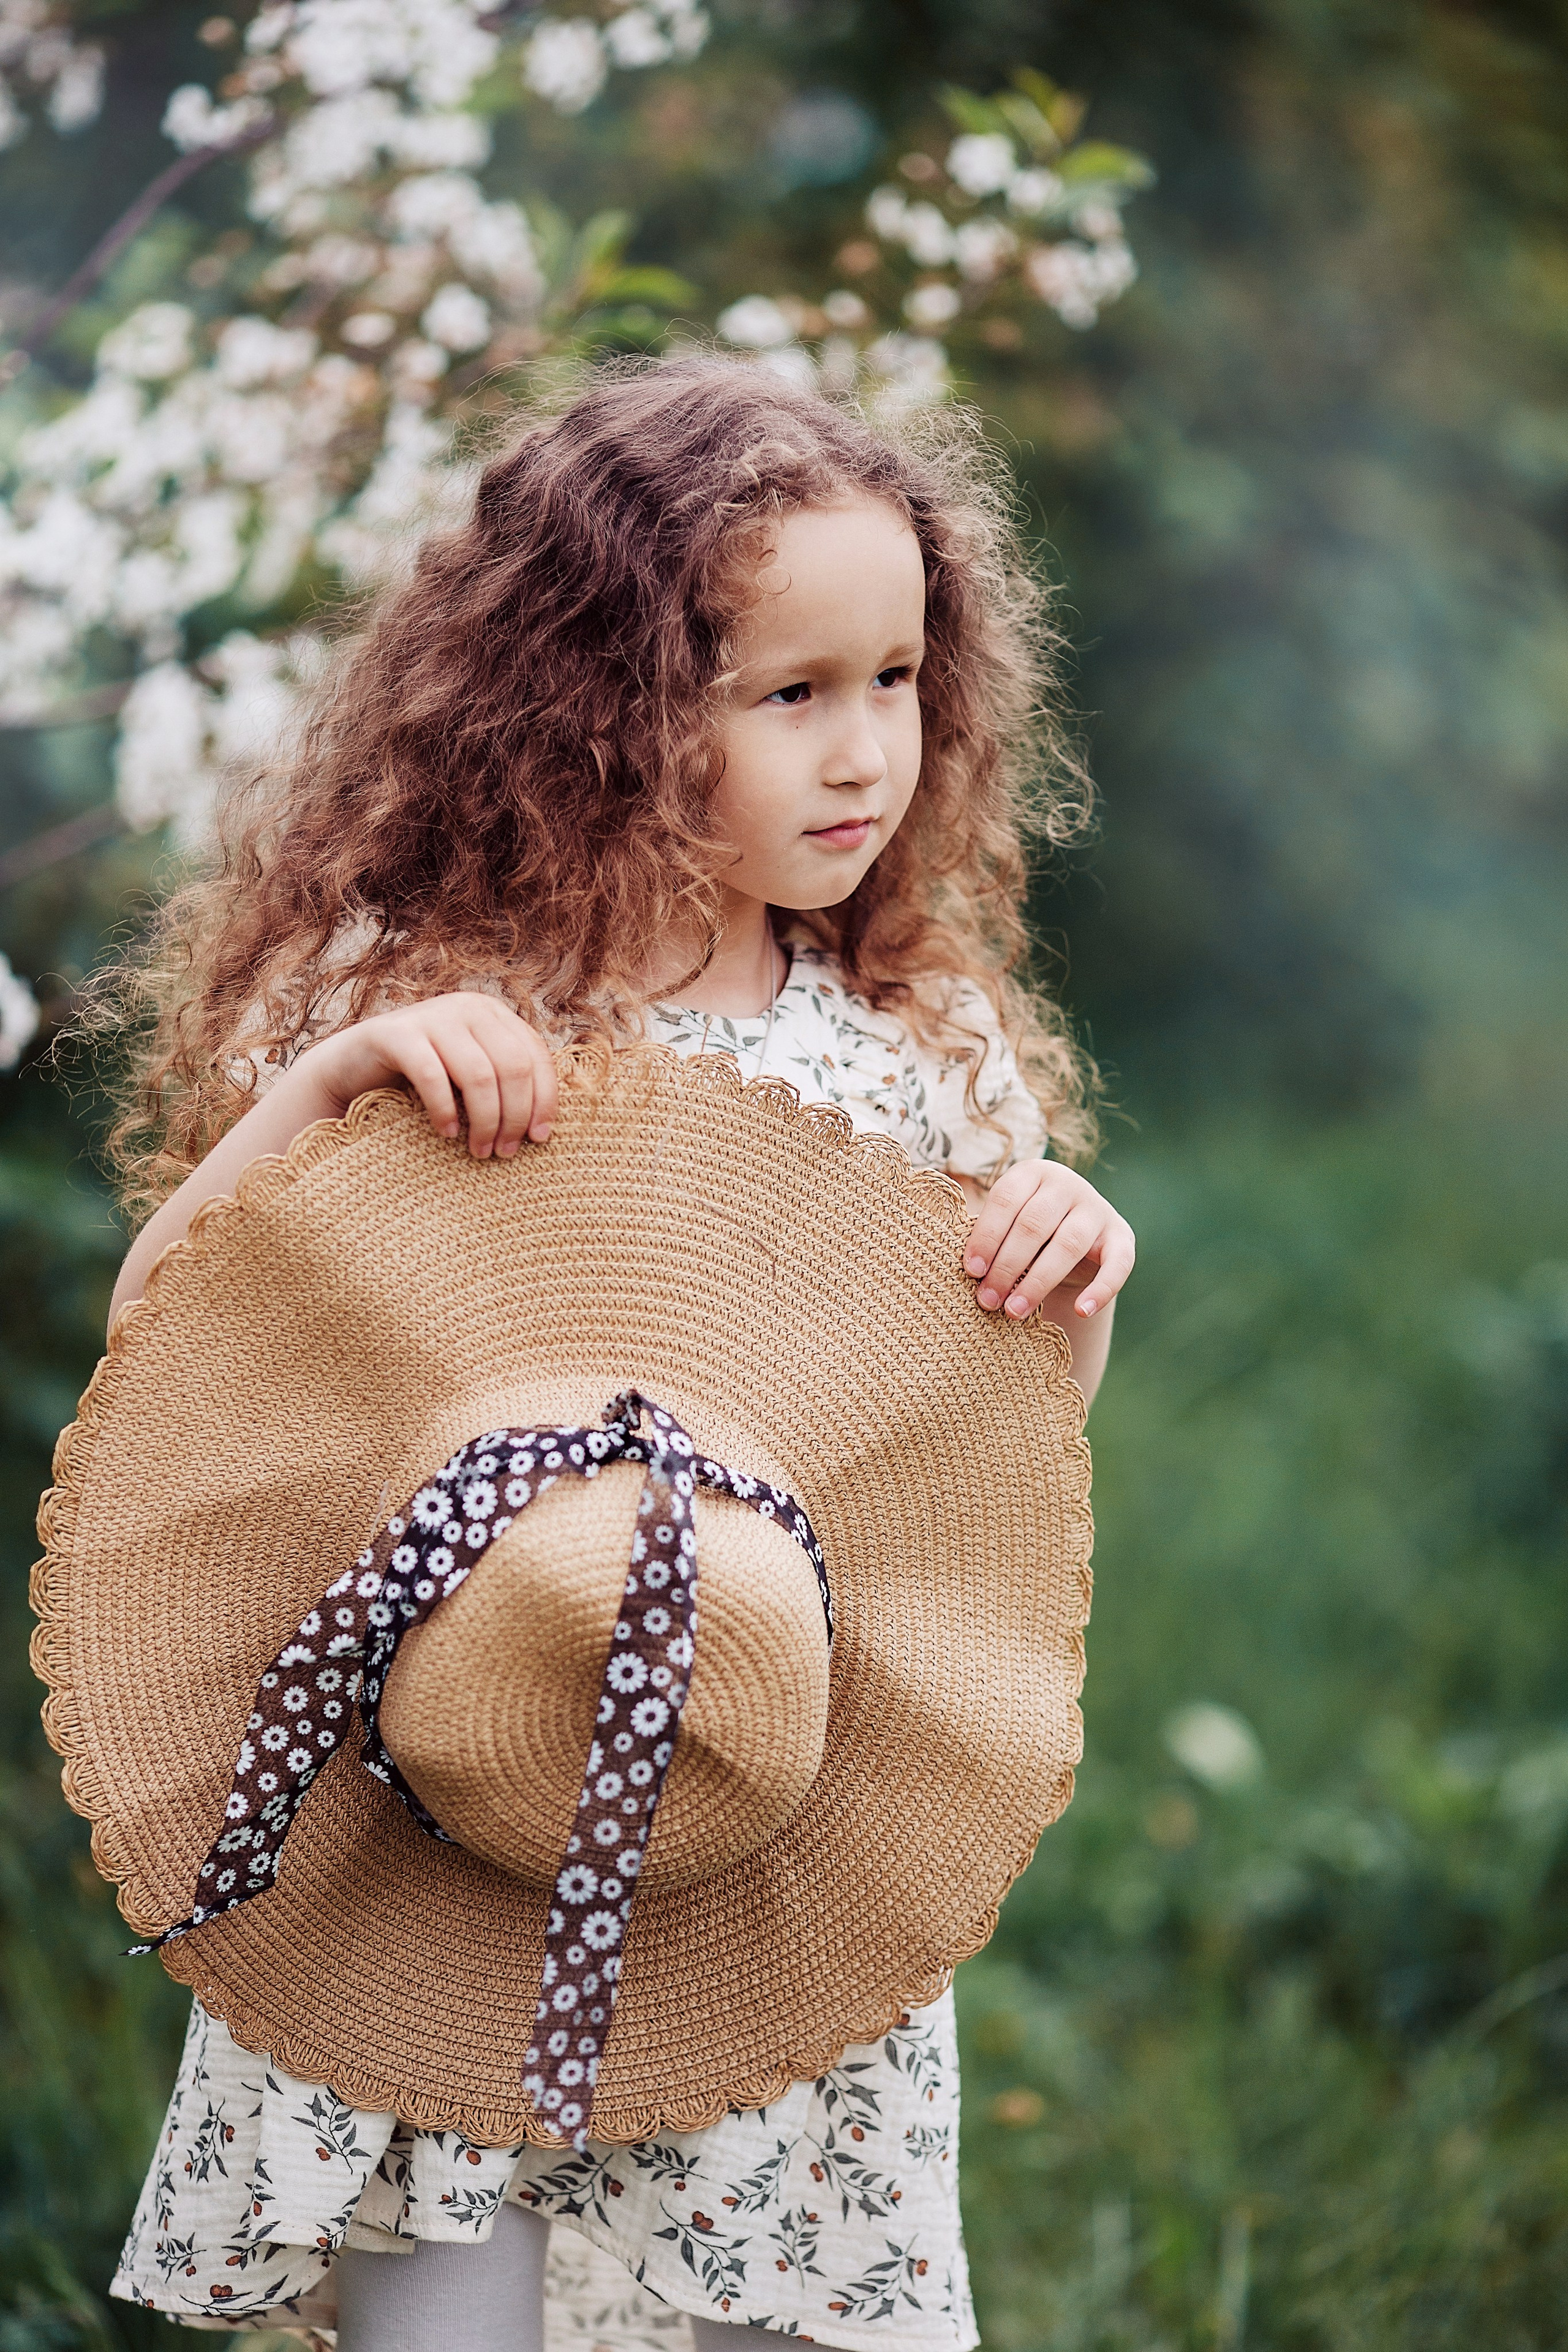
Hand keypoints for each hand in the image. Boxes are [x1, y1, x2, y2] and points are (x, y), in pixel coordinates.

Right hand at [296, 993, 557, 1158]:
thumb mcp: (471, 1074)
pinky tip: (447, 1134)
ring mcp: (432, 1015)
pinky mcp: (397, 1033)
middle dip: (515, 1116)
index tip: (538, 1139)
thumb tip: (544, 1129)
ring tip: (479, 1151)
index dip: (544, 1100)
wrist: (354, 1065)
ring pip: (479, 1074)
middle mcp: (468, 1006)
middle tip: (505, 1153)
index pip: (536, 1056)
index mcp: (494, 1014)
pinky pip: (433, 1077)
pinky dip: (444, 1110)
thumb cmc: (424, 1079)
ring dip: (485, 1121)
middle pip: (513, 1067)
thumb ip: (504, 1083)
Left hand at [963, 1160, 1134, 1322]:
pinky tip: (1081, 1310)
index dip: (986, 1236)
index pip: (1006, 1200)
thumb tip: (952, 1263)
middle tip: (986, 1300)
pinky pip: (1117, 1264)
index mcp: (1032, 1173)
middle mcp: (1068, 1184)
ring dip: (1038, 1282)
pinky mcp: (1122, 1236)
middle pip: (1033, 1225)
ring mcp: (1097, 1209)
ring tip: (1014, 1311)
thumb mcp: (1006, 1222)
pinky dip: (1101, 1289)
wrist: (1076, 1239)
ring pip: (1067, 1245)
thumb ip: (987, 1234)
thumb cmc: (1024, 1233)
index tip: (970, 1271)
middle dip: (1006, 1266)